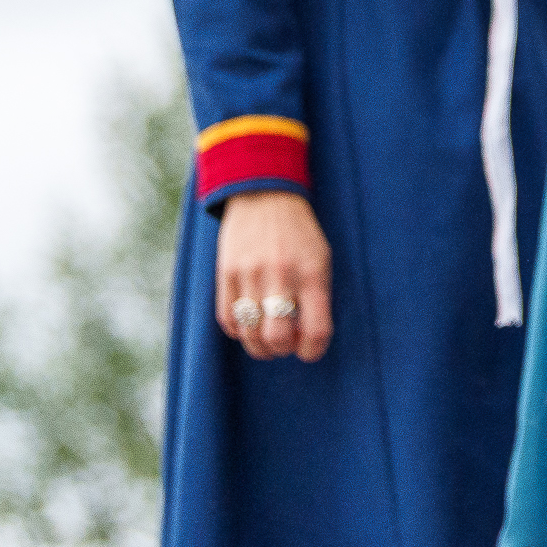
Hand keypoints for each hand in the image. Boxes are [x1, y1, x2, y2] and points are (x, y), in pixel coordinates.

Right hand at [213, 190, 333, 362]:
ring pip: (249, 334)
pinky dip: (237, 330)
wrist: (265, 196)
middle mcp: (281, 275)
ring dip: (258, 346)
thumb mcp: (321, 258)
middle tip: (285, 343)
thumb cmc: (300, 234)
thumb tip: (305, 338)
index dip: (314, 350)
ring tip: (265, 340)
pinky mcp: (226, 274)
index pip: (316, 329)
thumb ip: (316, 296)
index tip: (310, 351)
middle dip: (282, 349)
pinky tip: (247, 324)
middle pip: (277, 338)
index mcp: (313, 272)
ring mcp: (250, 274)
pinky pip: (227, 319)